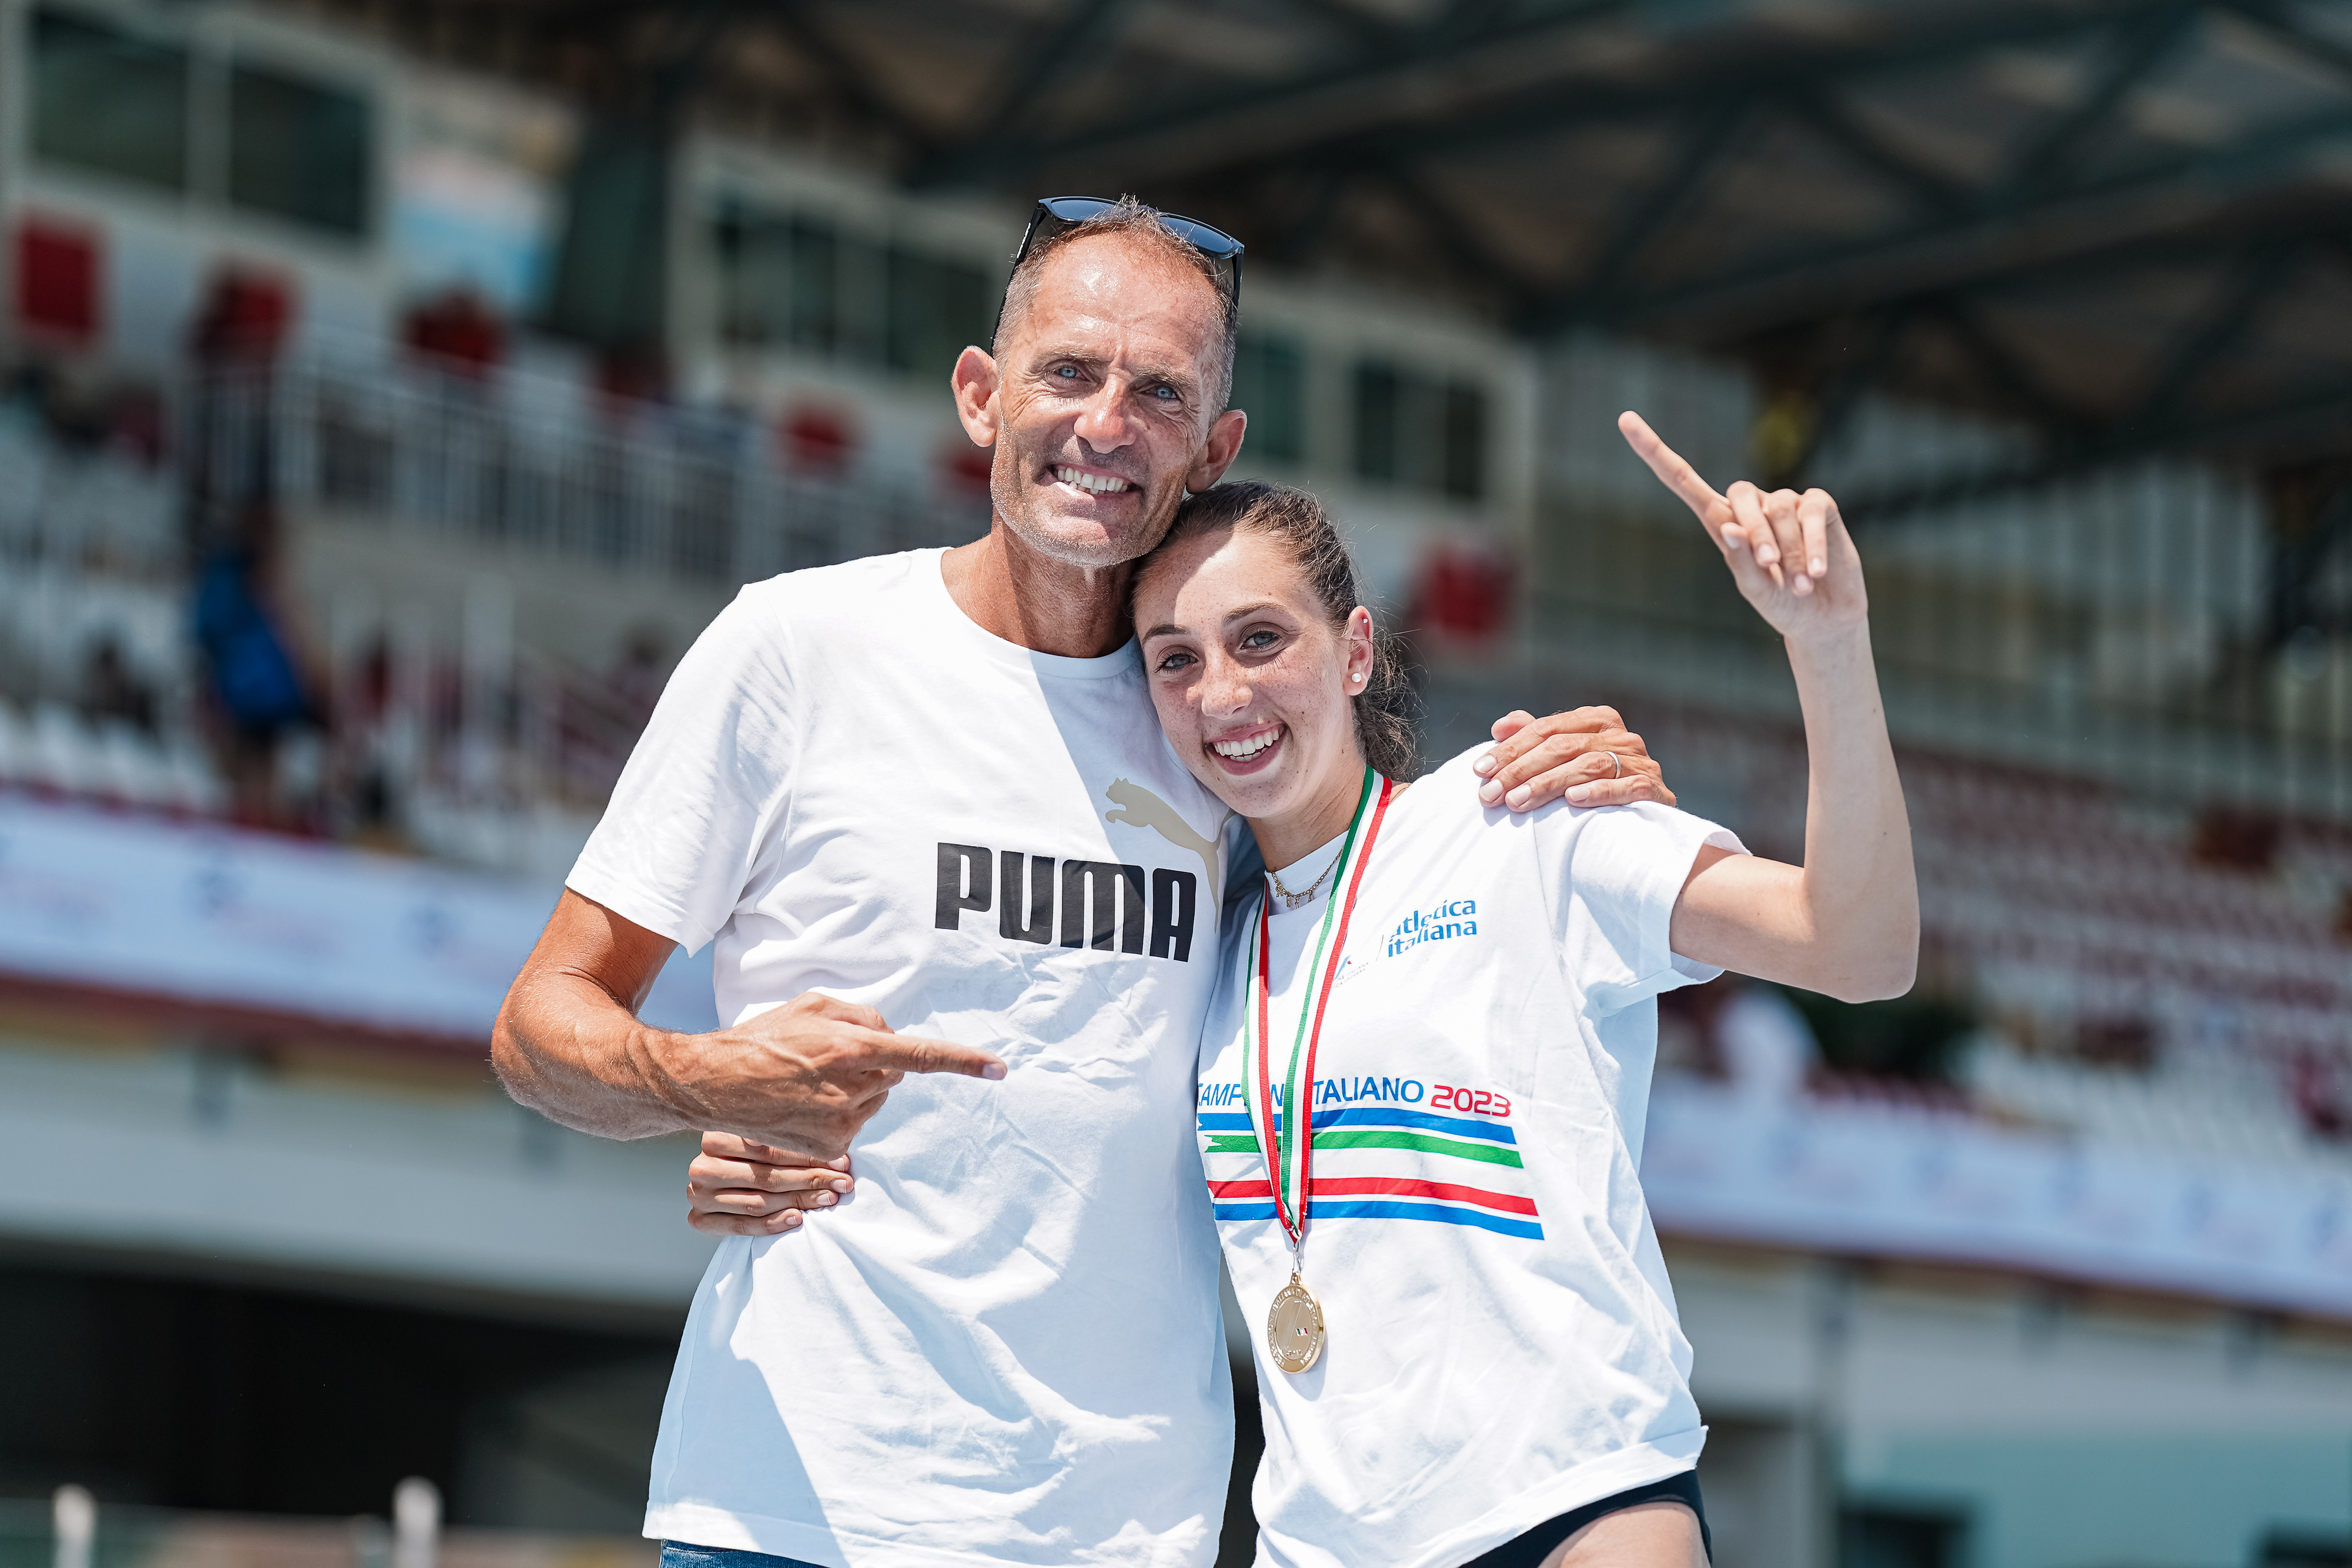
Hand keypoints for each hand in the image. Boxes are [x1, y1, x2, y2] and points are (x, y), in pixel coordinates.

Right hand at [648, 992, 1003, 1158]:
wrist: (713, 1083)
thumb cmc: (763, 1038)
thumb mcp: (813, 1006)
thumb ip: (862, 1015)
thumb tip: (892, 1035)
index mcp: (850, 1047)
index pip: (920, 1055)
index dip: (963, 1061)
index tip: (998, 1068)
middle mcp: (851, 1088)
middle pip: (892, 1076)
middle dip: (874, 1065)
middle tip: (829, 1058)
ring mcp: (840, 1123)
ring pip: (874, 1102)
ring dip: (855, 1091)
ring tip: (808, 1082)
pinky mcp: (828, 1148)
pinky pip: (854, 1127)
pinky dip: (839, 1114)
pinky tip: (804, 1105)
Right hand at [687, 1131, 853, 1236]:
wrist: (716, 1181)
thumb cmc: (749, 1155)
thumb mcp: (762, 1136)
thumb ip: (782, 1136)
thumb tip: (831, 1136)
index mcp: (714, 1137)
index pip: (768, 1149)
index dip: (808, 1155)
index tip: (841, 1159)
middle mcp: (702, 1165)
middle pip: (766, 1176)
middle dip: (810, 1179)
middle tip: (842, 1181)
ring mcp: (698, 1195)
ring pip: (758, 1201)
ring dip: (799, 1201)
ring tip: (829, 1198)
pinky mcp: (700, 1220)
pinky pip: (742, 1225)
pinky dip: (772, 1223)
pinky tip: (798, 1218)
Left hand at [1476, 707, 1674, 810]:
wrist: (1646, 828)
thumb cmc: (1595, 788)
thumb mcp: (1563, 759)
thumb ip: (1534, 738)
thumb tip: (1499, 727)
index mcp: (1597, 720)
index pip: (1546, 728)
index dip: (1510, 749)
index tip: (1480, 771)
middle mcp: (1621, 736)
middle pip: (1562, 746)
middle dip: (1521, 770)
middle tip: (1490, 794)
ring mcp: (1642, 762)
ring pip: (1589, 764)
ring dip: (1548, 784)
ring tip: (1517, 803)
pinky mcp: (1655, 790)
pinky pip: (1627, 787)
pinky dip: (1599, 792)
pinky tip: (1573, 800)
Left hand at [1617, 410, 1867, 641]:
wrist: (1824, 616)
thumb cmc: (1781, 604)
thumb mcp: (1756, 590)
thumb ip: (1742, 561)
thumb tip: (1729, 527)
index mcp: (1721, 522)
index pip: (1682, 480)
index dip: (1655, 450)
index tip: (1624, 419)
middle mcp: (1750, 506)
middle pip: (1739, 494)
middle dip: (1755, 533)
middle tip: (1769, 566)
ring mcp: (1785, 501)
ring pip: (1779, 508)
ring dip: (1790, 551)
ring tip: (1800, 584)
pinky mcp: (1818, 504)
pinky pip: (1810, 511)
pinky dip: (1813, 544)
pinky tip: (1817, 572)